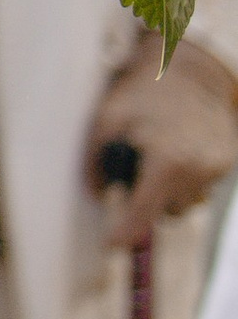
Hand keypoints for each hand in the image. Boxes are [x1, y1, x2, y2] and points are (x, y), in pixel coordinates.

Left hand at [91, 37, 237, 249]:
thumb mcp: (106, 119)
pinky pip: (201, 185)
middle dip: (148, 199)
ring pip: (186, 201)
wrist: (188, 73)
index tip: (112, 245)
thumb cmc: (141, 95)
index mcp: (168, 161)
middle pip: (167, 210)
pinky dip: (185, 177)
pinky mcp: (229, 163)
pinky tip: (176, 150)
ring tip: (156, 154)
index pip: (146, 210)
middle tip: (135, 169)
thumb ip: (95, 160)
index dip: (127, 231)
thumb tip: (94, 194)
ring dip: (168, 190)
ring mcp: (218, 168)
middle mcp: (199, 169)